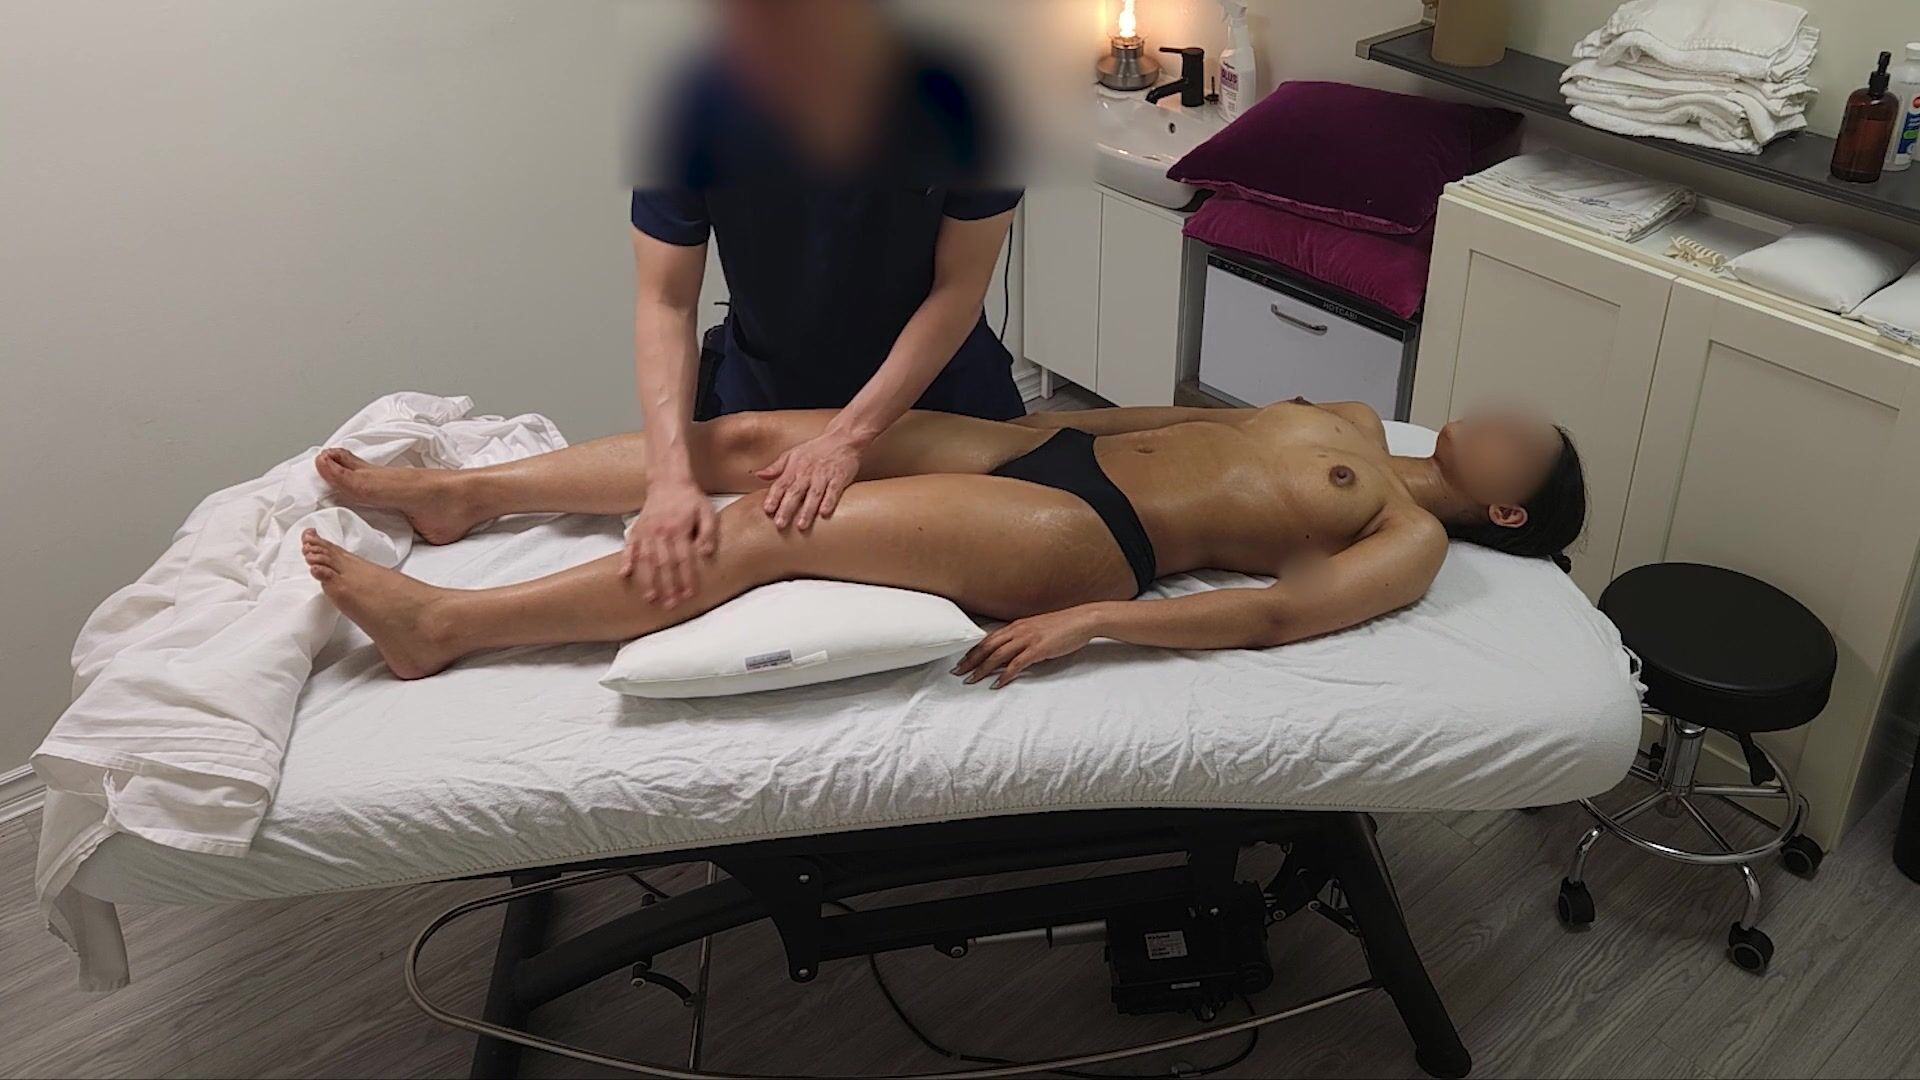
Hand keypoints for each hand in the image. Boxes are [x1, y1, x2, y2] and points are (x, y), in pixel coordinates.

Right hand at [621, 473, 716, 606]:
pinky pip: (629, 546)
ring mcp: (647, 531)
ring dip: (648, 580)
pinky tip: (624, 574)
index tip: (689, 595)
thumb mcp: (707, 512)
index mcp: (680, 530)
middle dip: (668, 587)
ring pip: (647, 560)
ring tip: (651, 598)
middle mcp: (661, 532)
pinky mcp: (637, 529)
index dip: (686, 579)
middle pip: (665, 565)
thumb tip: (705, 554)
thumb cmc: (690, 499)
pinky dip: (626, 560)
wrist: (668, 480)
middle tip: (671, 605)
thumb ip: (708, 533)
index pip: (684, 560)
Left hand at [757, 429, 863, 529]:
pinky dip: (829, 501)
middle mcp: (807, 472)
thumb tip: (758, 475)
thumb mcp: (793, 454)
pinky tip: (824, 513)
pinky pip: (834, 490)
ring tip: (801, 525)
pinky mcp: (840, 477)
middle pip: (795, 492)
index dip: (774, 497)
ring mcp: (824, 475)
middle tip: (780, 524)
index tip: (768, 510)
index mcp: (794, 468)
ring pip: (814, 494)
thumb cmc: (816, 449)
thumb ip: (776, 467)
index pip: (781, 484)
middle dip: (787, 508)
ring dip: (807, 510)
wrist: (843, 438)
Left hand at [952, 607, 1101, 688]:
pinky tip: (997, 684)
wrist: (1082, 620)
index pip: (988, 639)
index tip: (961, 660)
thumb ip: (1023, 639)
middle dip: (971, 660)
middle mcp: (1018, 630)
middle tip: (957, 672)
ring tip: (971, 680)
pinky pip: (1017, 664)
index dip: (973, 650)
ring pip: (998, 656)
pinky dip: (1005, 675)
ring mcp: (1027, 639)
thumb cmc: (1062, 626)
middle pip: (988, 647)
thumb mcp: (1037, 630)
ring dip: (982, 669)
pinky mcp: (1038, 649)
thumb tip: (1011, 653)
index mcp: (1016, 625)